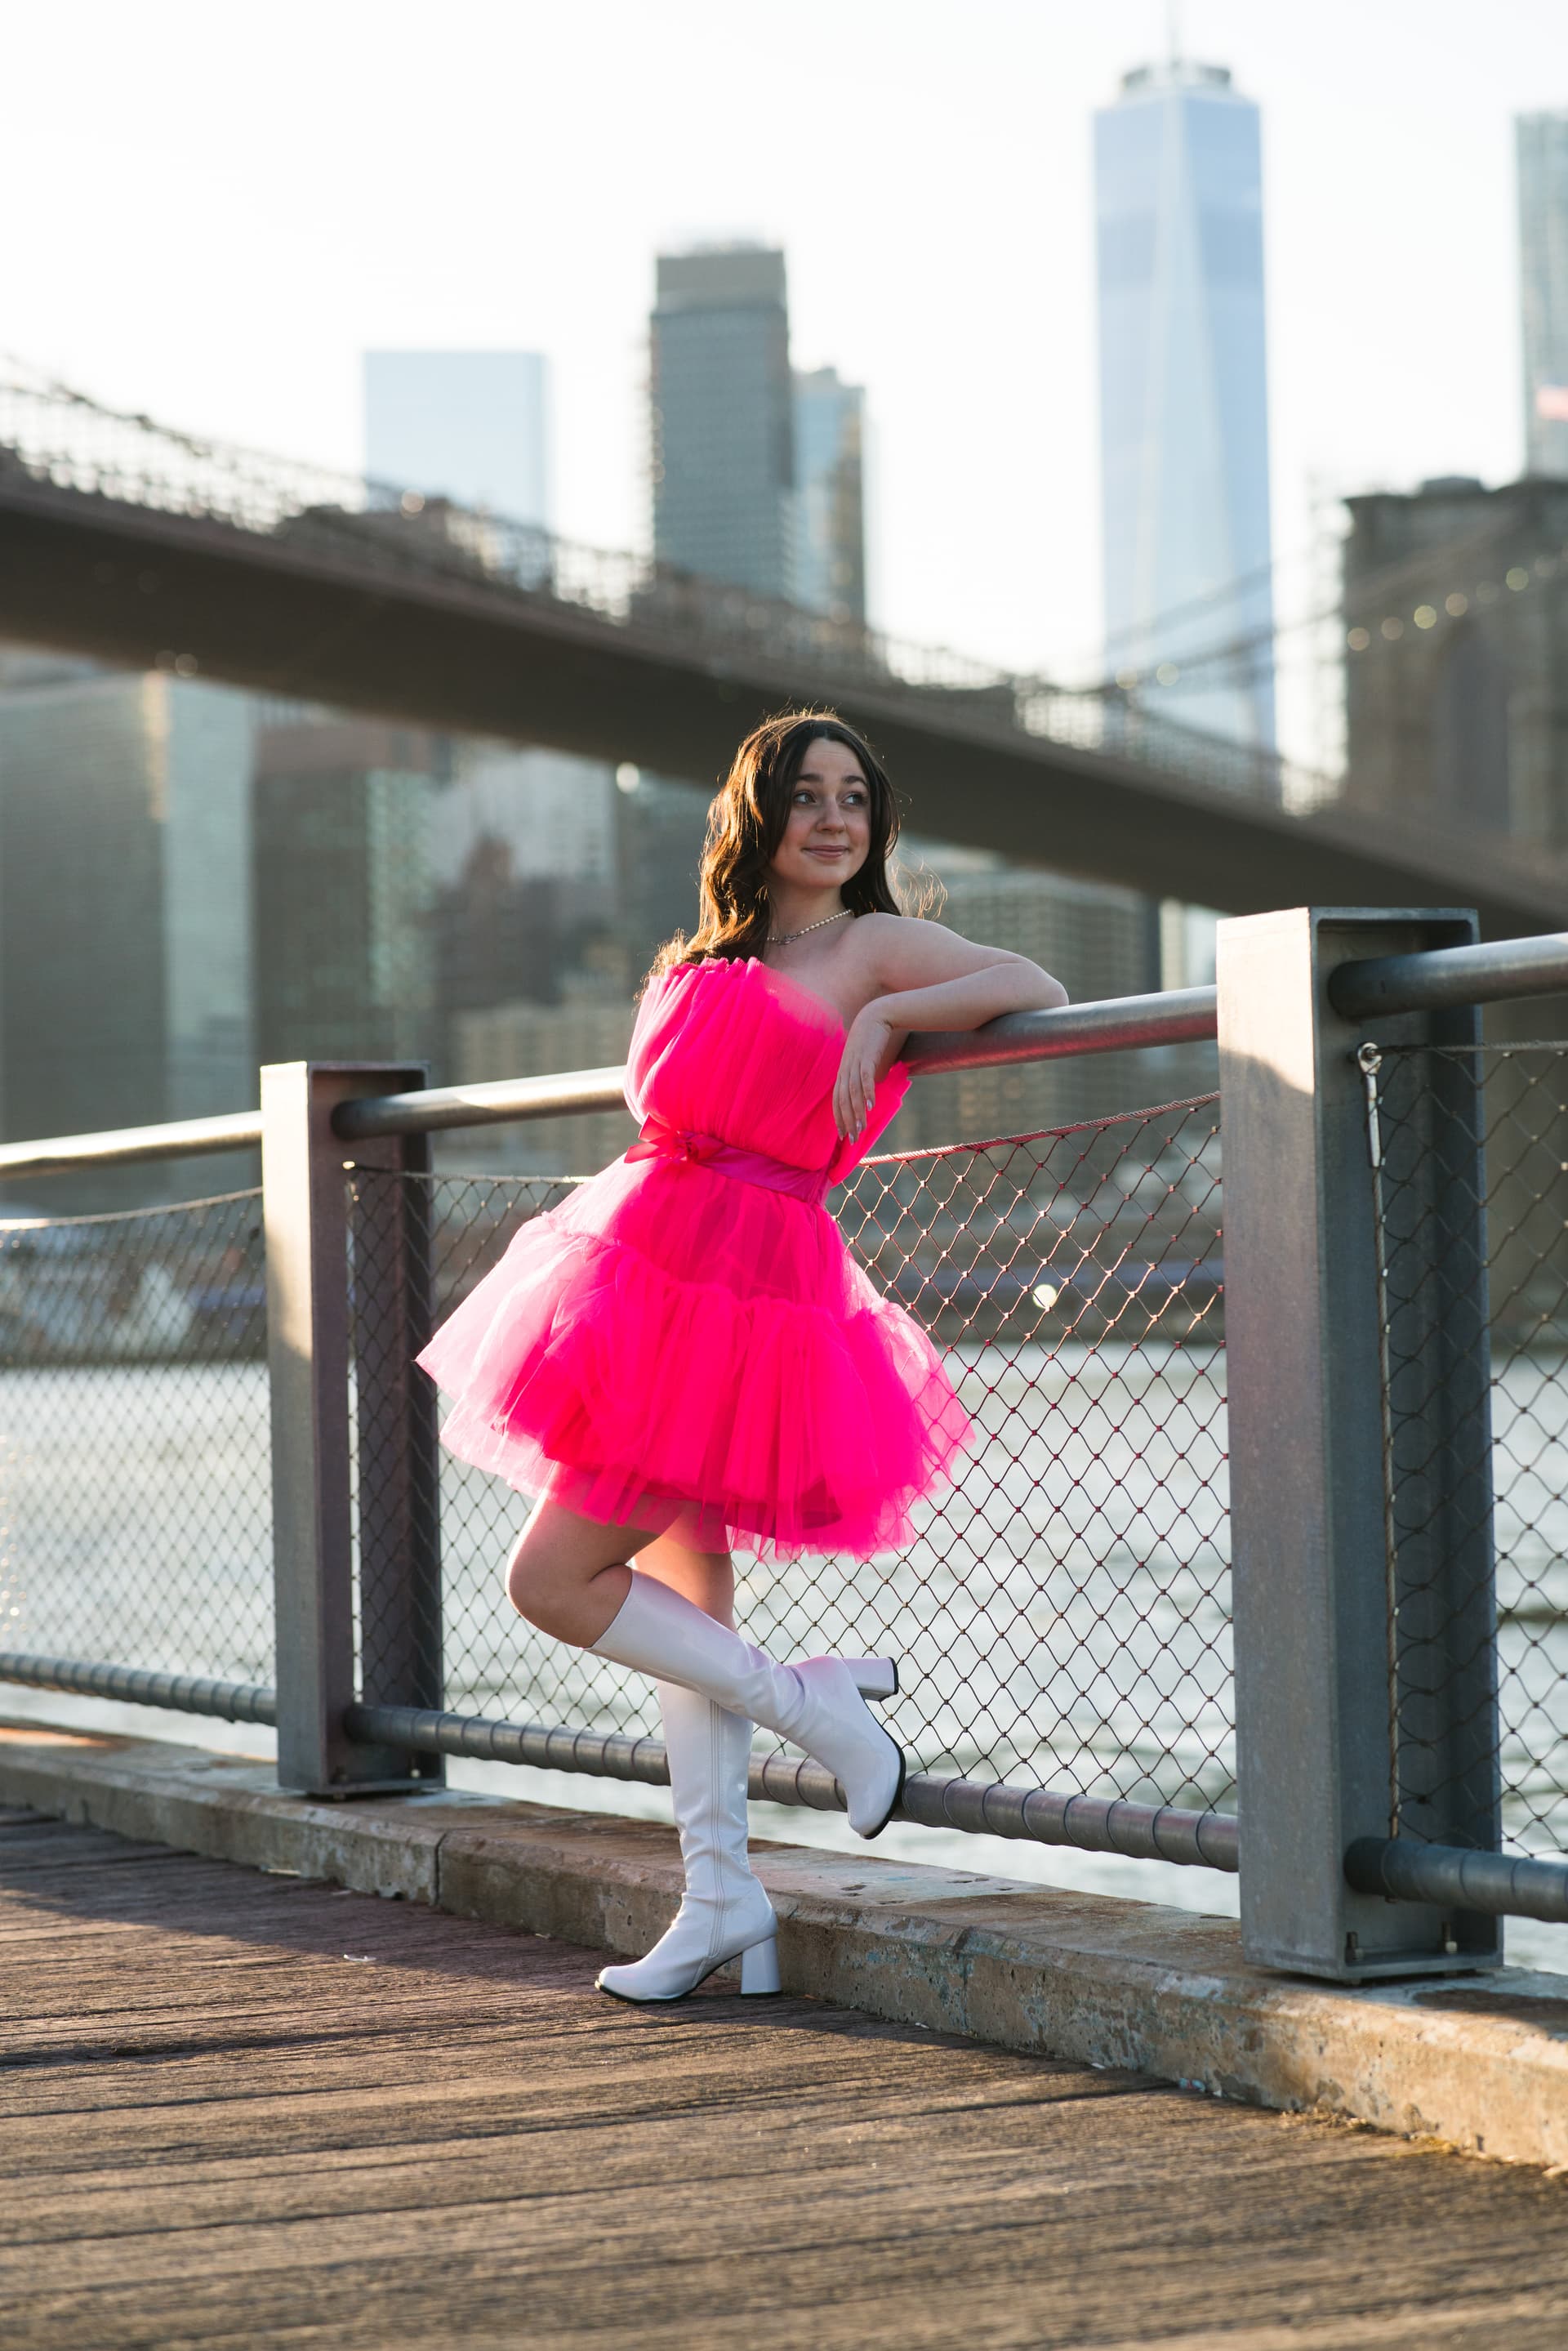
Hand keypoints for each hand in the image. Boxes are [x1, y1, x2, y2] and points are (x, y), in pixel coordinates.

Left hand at [833, 1005, 896, 1140]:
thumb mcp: (862, 1060)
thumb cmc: (870, 1040)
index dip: (838, 1118)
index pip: (836, 1100)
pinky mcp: (866, 1057)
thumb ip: (861, 1076)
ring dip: (856, 1112)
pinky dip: (867, 1093)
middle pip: (842, 1100)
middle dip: (847, 1122)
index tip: (843, 1135)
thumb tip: (866, 1093)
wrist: (876, 1016)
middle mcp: (845, 1070)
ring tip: (861, 1128)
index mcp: (843, 1072)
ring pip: (852, 1093)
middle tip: (852, 1139)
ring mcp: (854, 1063)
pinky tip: (871, 1106)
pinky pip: (865, 1078)